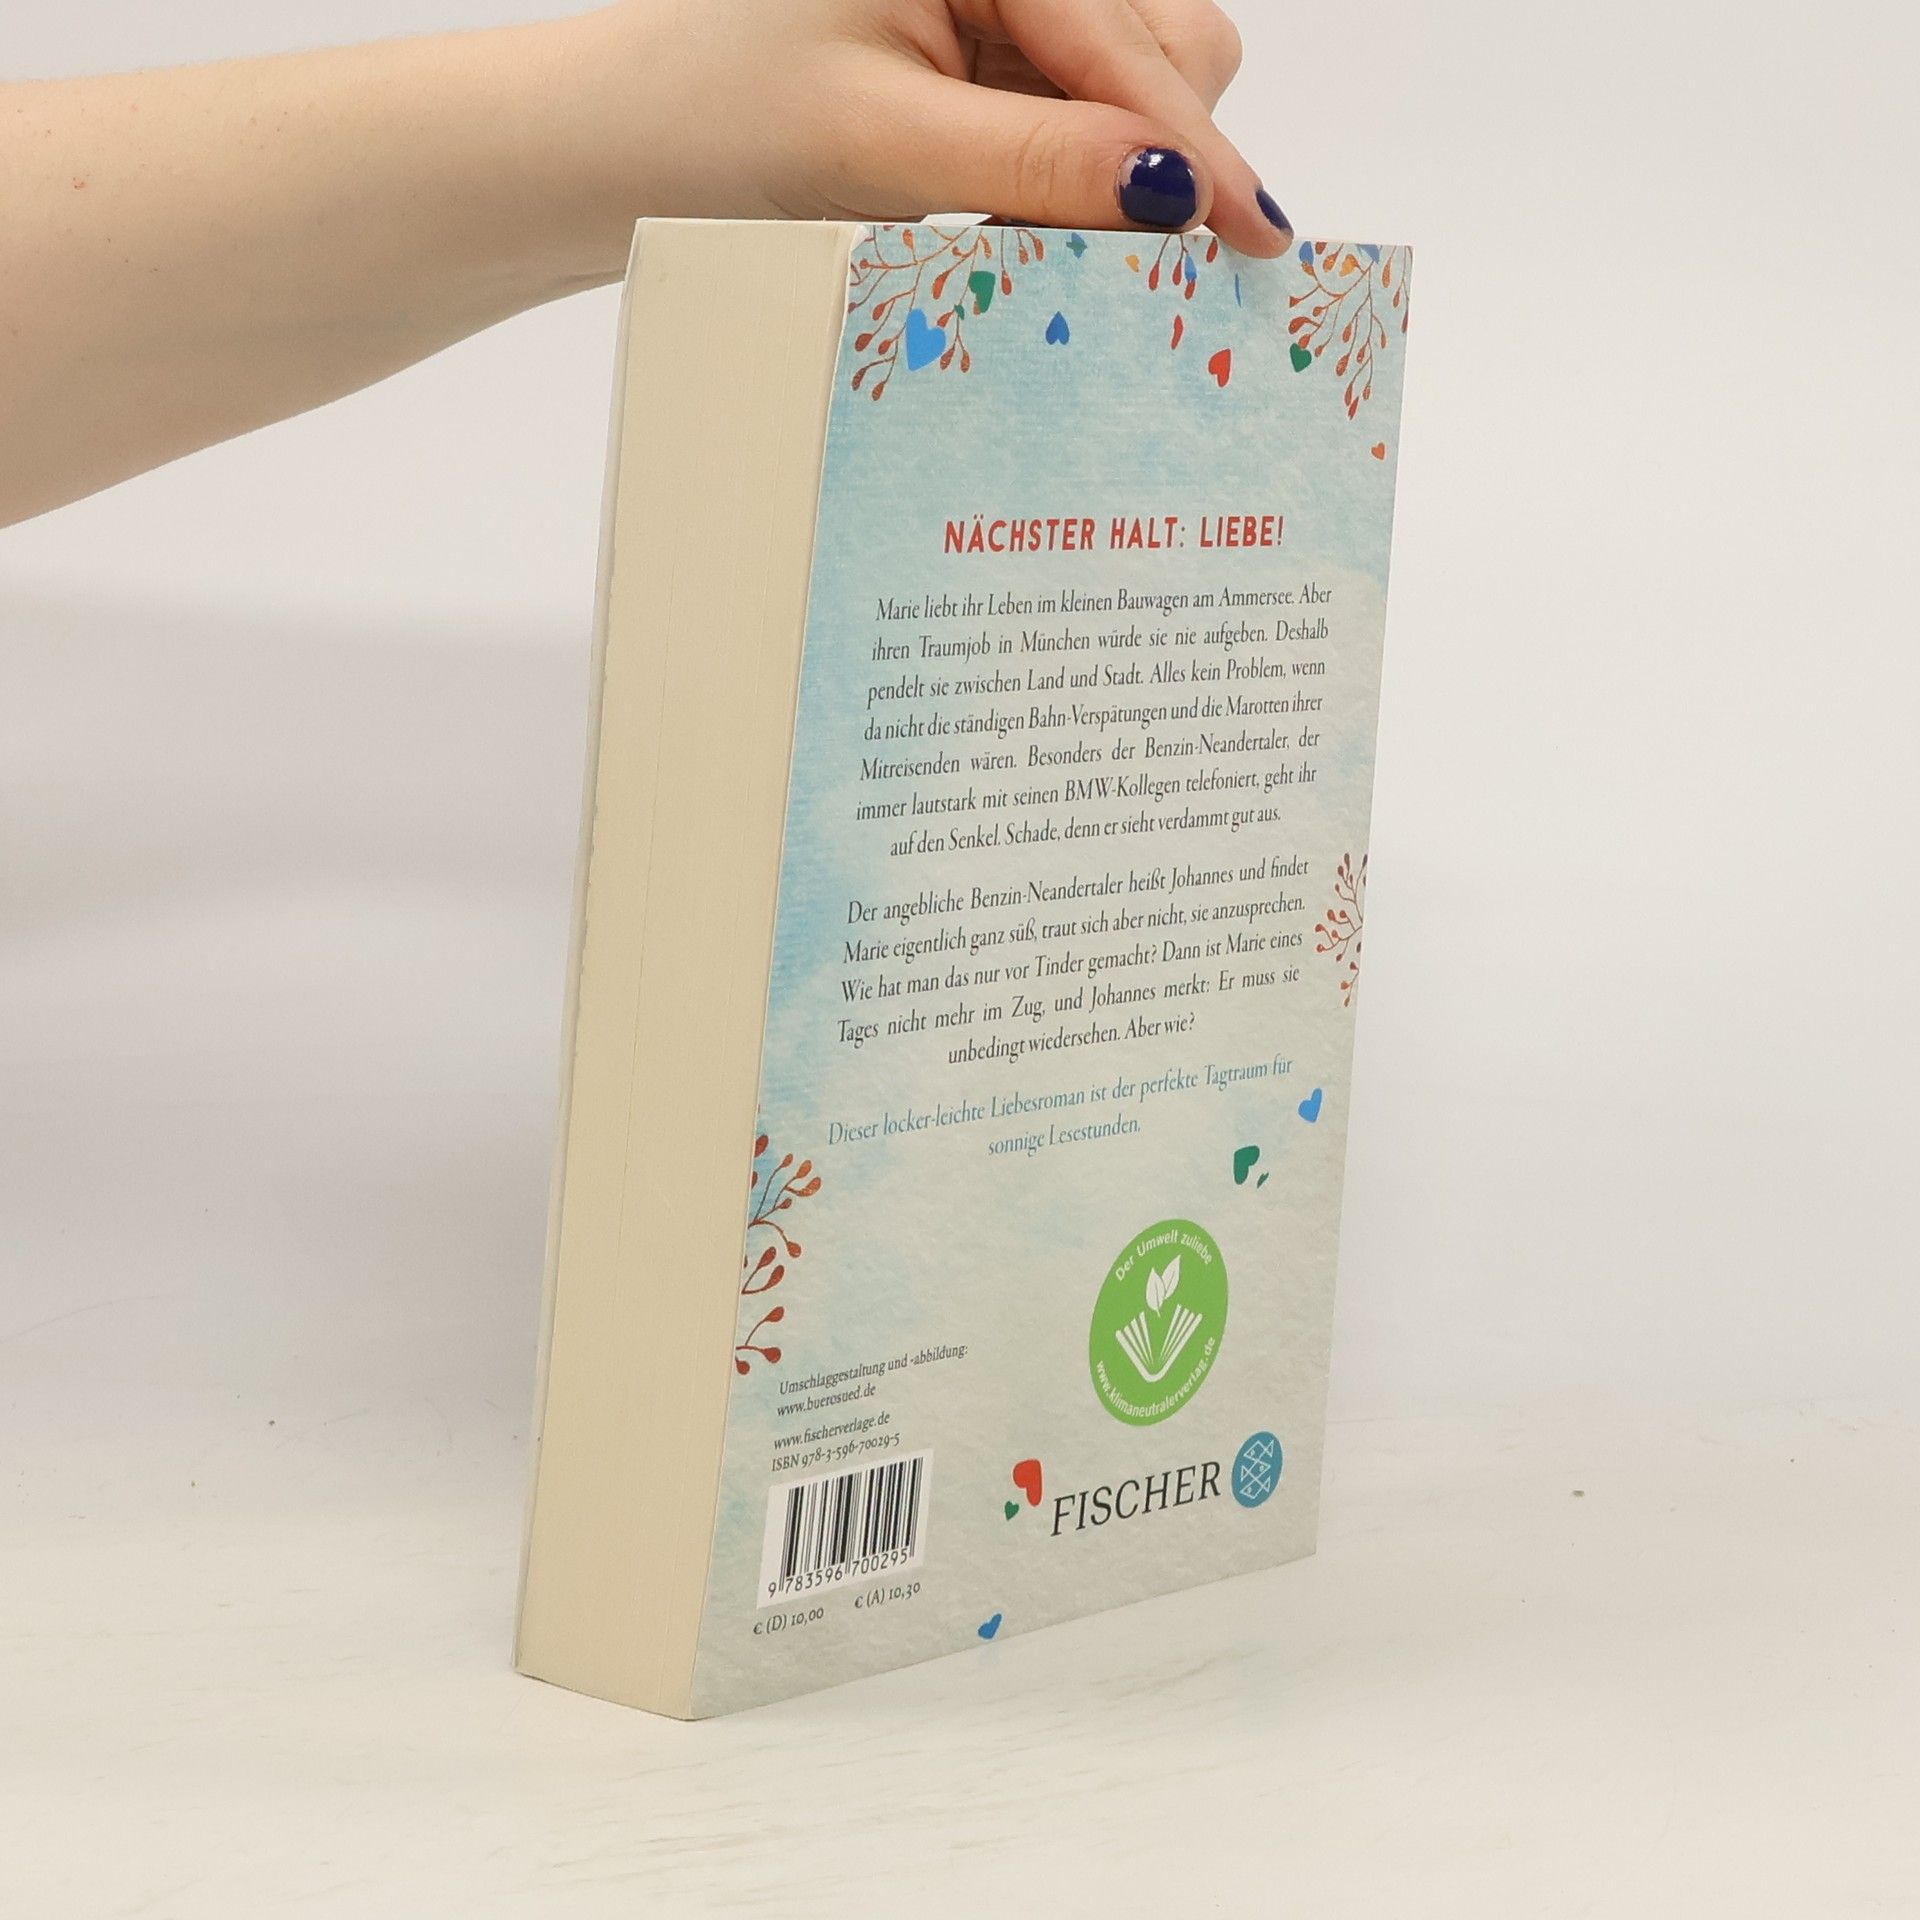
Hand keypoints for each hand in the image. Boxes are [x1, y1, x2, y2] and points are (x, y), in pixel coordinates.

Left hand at [562, 0, 1288, 259]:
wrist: (604, 149)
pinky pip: (1067, 118)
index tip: (1253, 242)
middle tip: (1102, 254)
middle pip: (1163, 43)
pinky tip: (1002, 216)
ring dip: (1103, 172)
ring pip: (1126, 86)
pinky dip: (1060, 178)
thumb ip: (1037, 160)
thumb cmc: (706, 120)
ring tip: (1011, 227)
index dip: (1191, 152)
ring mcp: (987, 2)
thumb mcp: (879, 145)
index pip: (1133, 41)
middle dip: (1152, 152)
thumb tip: (1173, 192)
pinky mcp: (971, 54)